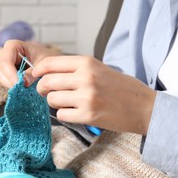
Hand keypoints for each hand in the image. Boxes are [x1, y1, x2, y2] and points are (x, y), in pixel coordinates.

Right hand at [0, 40, 61, 87]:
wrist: (48, 62)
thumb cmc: (46, 59)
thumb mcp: (43, 64)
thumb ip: (33, 73)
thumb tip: (24, 83)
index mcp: (13, 46)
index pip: (6, 61)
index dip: (11, 74)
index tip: (19, 84)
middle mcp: (4, 54)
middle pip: (0, 70)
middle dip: (10, 81)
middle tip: (21, 90)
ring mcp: (2, 64)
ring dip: (10, 85)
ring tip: (23, 89)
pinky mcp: (4, 74)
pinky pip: (3, 82)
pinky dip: (11, 87)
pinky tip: (21, 88)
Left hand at [32, 56, 155, 134]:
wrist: (143, 107)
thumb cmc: (119, 86)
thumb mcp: (97, 68)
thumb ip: (73, 69)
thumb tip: (44, 73)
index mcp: (86, 62)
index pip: (49, 63)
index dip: (37, 71)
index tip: (34, 77)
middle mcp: (85, 77)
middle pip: (47, 82)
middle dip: (41, 88)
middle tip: (45, 92)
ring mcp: (86, 97)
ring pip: (52, 99)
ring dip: (54, 102)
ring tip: (67, 102)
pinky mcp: (88, 115)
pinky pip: (61, 114)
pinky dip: (64, 114)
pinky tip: (75, 112)